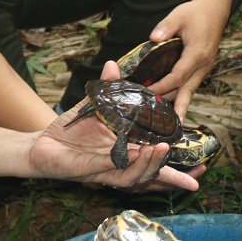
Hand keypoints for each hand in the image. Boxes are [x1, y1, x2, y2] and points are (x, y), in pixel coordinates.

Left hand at [29, 62, 200, 191]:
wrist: (41, 143)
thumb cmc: (69, 130)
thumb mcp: (93, 106)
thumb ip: (107, 88)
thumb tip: (114, 63)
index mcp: (124, 154)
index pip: (154, 163)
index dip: (175, 168)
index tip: (200, 167)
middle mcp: (118, 166)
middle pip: (151, 177)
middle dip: (173, 177)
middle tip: (195, 176)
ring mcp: (104, 171)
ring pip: (134, 176)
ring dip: (150, 164)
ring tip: (162, 150)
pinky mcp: (88, 171)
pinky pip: (109, 170)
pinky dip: (123, 163)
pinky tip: (134, 153)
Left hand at [146, 0, 225, 117]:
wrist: (214, 11)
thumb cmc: (195, 13)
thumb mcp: (179, 15)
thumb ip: (166, 27)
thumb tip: (153, 38)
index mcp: (197, 54)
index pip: (177, 76)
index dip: (161, 86)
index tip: (146, 91)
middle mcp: (203, 65)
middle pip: (187, 90)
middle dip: (175, 107)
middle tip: (163, 124)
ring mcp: (204, 68)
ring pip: (190, 90)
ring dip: (177, 103)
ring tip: (166, 121)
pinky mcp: (202, 68)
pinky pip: (191, 84)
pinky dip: (181, 94)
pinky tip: (171, 104)